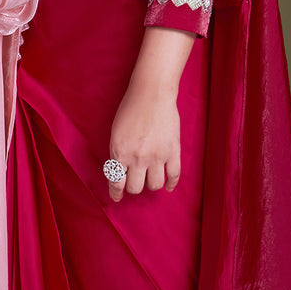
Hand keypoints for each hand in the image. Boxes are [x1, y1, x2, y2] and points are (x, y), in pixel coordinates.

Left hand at [107, 81, 180, 201]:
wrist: (152, 92)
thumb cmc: (130, 108)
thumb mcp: (116, 132)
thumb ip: (118, 153)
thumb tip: (120, 173)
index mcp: (120, 151)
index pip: (116, 182)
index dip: (116, 193)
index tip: (117, 196)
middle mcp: (138, 157)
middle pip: (136, 188)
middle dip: (133, 186)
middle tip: (134, 181)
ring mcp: (157, 156)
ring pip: (155, 185)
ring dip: (151, 183)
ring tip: (150, 176)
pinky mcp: (173, 151)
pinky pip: (174, 176)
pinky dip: (171, 184)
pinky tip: (168, 185)